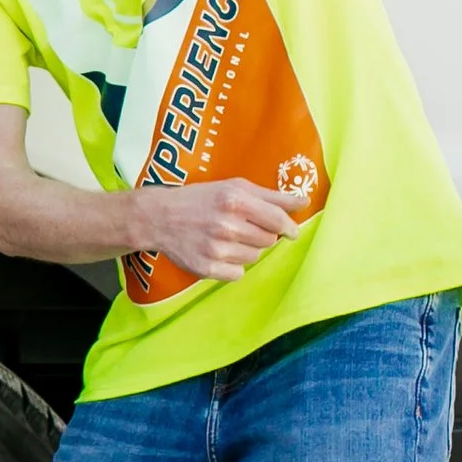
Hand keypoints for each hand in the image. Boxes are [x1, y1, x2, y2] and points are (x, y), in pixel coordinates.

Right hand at [131, 178, 305, 281]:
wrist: (157, 217)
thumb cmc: (199, 199)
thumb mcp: (233, 187)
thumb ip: (270, 195)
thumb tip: (303, 202)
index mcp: (235, 201)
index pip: (278, 220)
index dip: (288, 227)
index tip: (290, 231)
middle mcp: (226, 225)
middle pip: (268, 240)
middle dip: (261, 235)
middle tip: (243, 228)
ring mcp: (216, 249)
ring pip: (254, 257)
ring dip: (247, 249)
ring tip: (227, 238)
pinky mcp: (206, 268)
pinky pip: (238, 273)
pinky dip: (232, 265)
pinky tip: (219, 253)